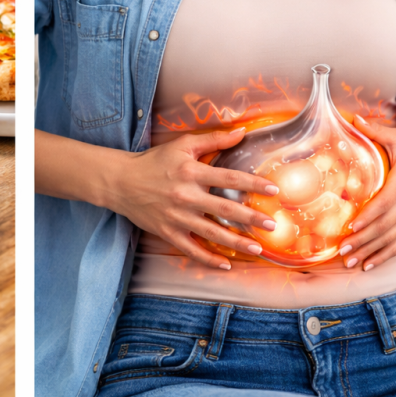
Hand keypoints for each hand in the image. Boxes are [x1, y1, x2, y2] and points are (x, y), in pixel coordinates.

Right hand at [105, 128, 280, 268]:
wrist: (121, 181)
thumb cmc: (154, 161)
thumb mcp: (182, 145)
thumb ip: (213, 139)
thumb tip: (242, 132)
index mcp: (192, 172)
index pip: (230, 178)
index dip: (254, 183)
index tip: (274, 190)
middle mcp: (186, 195)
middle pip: (225, 208)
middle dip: (251, 218)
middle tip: (272, 225)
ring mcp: (177, 217)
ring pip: (212, 233)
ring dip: (236, 242)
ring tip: (257, 248)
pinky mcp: (167, 232)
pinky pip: (191, 249)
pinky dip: (208, 259)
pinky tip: (226, 264)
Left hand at [338, 116, 395, 270]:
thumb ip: (376, 131)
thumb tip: (353, 119)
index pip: (386, 203)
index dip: (369, 216)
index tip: (352, 226)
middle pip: (386, 226)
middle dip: (363, 240)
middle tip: (343, 250)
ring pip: (391, 239)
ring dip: (370, 252)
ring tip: (350, 262)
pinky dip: (385, 255)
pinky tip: (368, 265)